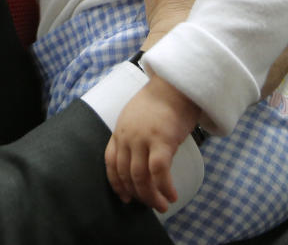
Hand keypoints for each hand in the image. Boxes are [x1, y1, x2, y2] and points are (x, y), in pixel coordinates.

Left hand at [105, 73, 200, 212]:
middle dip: (136, 194)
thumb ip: (135, 134)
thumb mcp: (138, 115)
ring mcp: (143, 139)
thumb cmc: (163, 99)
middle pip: (125, 174)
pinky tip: (172, 195)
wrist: (177, 82)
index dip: (116, 183)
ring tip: (162, 205)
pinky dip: (164, 188)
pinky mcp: (162, 140)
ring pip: (140, 177)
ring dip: (150, 196)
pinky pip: (159, 173)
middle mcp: (127, 136)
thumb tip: (142, 157)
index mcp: (120, 130)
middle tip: (149, 204)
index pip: (110, 162)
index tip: (124, 196)